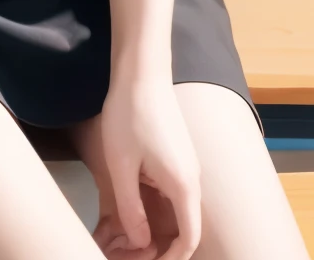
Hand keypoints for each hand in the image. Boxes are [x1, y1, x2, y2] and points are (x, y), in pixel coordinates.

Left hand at [94, 77, 200, 258]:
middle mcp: (192, 178)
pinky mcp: (177, 155)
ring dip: (158, 226)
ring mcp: (186, 165)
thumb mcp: (122, 166)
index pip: (190, 237)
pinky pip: (172, 191)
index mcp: (183, 185)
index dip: (173, 258)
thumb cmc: (129, 115)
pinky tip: (133, 206)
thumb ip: (131, 208)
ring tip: (128, 235)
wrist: (142, 72)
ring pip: (178, 209)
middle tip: (130, 251)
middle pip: (185, 226)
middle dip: (161, 245)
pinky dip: (157, 206)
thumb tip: (142, 241)